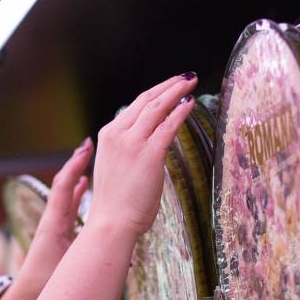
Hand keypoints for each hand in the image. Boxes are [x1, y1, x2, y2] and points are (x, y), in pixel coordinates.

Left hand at [0, 140, 91, 299]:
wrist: (23, 298)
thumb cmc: (44, 285)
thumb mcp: (69, 272)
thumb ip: (95, 265)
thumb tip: (129, 260)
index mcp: (53, 224)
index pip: (64, 188)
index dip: (75, 167)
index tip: (86, 148)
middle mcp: (53, 219)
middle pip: (65, 184)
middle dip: (78, 165)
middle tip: (91, 146)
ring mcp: (54, 224)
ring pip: (67, 194)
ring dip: (79, 175)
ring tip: (91, 158)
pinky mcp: (57, 232)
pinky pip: (68, 206)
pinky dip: (77, 192)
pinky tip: (85, 183)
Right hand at [86, 74, 198, 239]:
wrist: (111, 222)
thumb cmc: (116, 203)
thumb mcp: (115, 168)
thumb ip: (128, 151)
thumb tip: (147, 144)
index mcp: (108, 136)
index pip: (134, 106)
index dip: (155, 93)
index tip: (169, 85)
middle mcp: (118, 134)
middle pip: (147, 100)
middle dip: (168, 85)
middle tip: (185, 77)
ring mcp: (133, 143)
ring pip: (158, 107)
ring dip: (176, 91)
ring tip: (191, 82)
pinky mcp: (150, 154)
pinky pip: (169, 126)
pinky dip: (181, 111)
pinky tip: (191, 103)